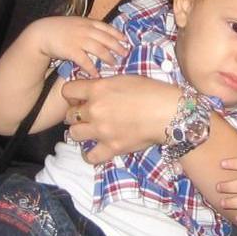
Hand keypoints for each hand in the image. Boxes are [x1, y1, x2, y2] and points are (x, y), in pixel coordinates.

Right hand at [28, 17, 127, 78]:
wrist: (41, 33)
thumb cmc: (59, 29)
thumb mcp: (75, 23)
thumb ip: (88, 28)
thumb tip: (102, 35)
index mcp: (87, 22)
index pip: (106, 27)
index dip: (117, 34)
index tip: (126, 40)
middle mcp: (85, 30)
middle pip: (106, 39)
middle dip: (117, 47)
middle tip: (125, 54)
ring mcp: (78, 40)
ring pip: (99, 49)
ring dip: (108, 57)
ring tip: (114, 64)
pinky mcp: (71, 50)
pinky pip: (85, 61)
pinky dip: (92, 68)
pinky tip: (97, 74)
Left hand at [61, 74, 181, 163]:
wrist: (169, 112)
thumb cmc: (152, 91)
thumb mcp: (124, 79)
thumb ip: (104, 85)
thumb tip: (93, 91)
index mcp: (98, 89)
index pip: (68, 91)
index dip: (71, 95)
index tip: (78, 98)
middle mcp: (95, 109)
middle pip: (69, 115)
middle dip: (76, 114)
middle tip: (88, 115)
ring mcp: (102, 130)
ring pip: (74, 134)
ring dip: (80, 132)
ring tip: (90, 130)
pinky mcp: (112, 147)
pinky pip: (90, 156)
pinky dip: (90, 154)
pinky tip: (95, 148)